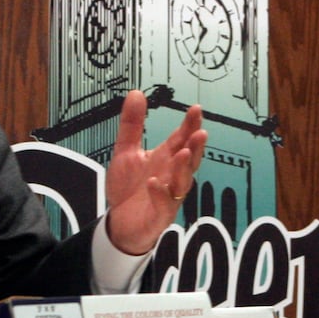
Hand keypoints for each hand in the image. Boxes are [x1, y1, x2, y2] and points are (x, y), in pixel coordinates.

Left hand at [104, 89, 207, 254]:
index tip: (195, 109)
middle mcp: (171, 176)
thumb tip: (136, 93)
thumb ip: (132, 124)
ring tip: (182, 153)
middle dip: (195, 147)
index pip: (181, 139)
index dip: (189, 125)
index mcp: (165, 159)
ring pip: (182, 182)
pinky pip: (163, 204)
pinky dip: (160, 193)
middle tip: (199, 132)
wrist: (119, 224)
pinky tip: (154, 182)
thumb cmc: (129, 188)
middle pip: (188, 160)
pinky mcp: (159, 215)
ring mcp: (168, 196)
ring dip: (183, 168)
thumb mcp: (126, 151)